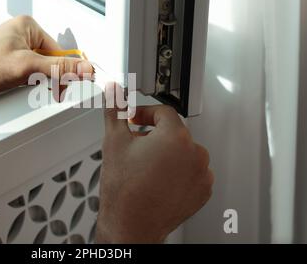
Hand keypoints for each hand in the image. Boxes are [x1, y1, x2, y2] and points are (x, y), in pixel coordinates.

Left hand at [0, 16, 93, 95]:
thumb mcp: (27, 67)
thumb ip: (59, 68)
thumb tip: (84, 68)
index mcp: (28, 26)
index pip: (59, 51)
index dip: (63, 70)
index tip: (65, 84)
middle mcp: (22, 34)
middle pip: (51, 60)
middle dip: (46, 76)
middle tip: (37, 83)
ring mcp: (16, 48)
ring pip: (41, 68)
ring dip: (36, 80)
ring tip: (20, 82)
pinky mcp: (10, 61)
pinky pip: (30, 72)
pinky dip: (27, 81)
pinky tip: (16, 84)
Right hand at [96, 87, 213, 242]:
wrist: (130, 225)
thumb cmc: (124, 189)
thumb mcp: (114, 141)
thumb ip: (115, 110)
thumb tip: (113, 90)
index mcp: (176, 136)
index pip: (163, 112)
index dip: (144, 113)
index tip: (134, 120)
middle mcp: (195, 153)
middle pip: (174, 132)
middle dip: (154, 135)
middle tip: (135, 146)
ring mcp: (202, 174)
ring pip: (183, 151)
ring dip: (166, 153)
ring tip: (145, 166)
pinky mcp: (203, 191)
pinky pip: (191, 171)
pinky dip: (177, 171)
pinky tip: (158, 179)